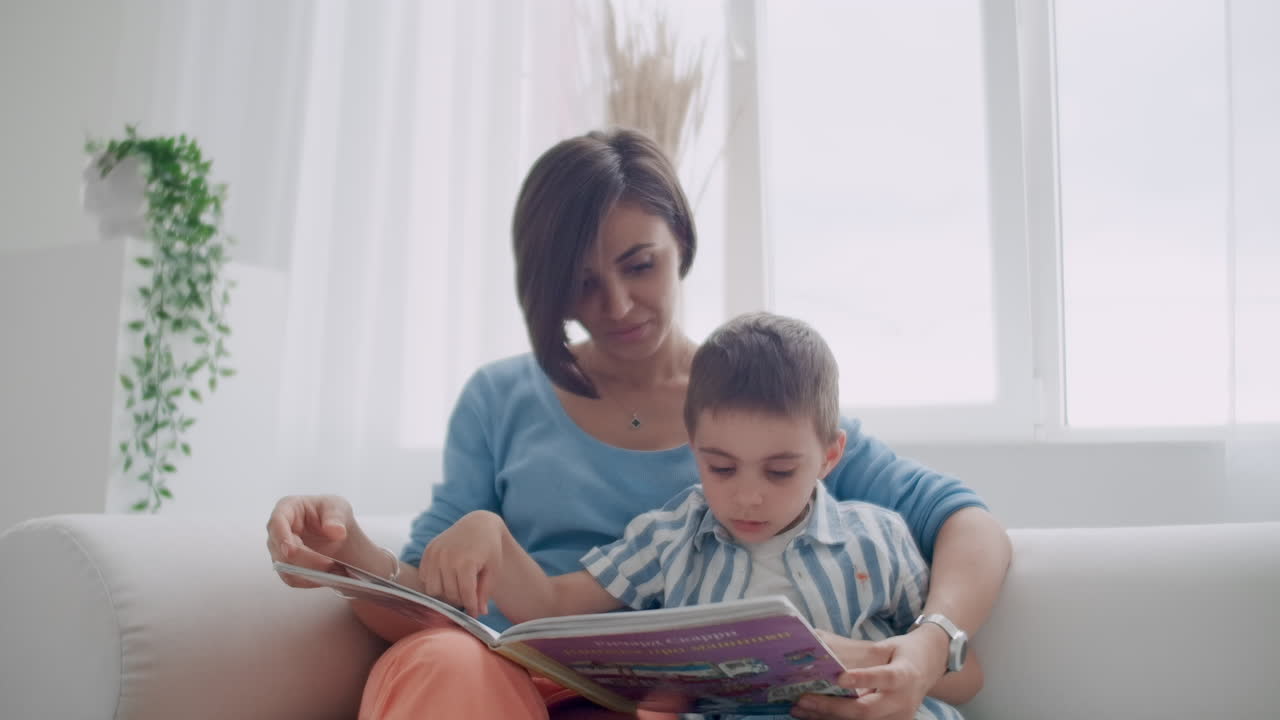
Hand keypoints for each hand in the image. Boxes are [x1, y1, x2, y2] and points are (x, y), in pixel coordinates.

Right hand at [266, 494, 365, 587]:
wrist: (336, 534)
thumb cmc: (332, 514)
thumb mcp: (339, 508)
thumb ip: (336, 517)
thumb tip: (336, 530)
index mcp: (286, 508)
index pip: (276, 522)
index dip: (281, 537)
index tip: (292, 550)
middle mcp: (277, 531)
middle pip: (281, 550)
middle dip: (306, 560)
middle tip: (329, 564)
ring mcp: (278, 550)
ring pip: (286, 568)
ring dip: (310, 573)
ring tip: (335, 571)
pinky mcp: (286, 567)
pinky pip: (293, 579)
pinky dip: (311, 581)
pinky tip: (328, 577)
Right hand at [419, 510, 507, 617]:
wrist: (478, 524)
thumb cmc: (489, 548)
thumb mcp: (493, 569)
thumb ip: (485, 592)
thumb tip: (479, 613)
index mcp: (466, 562)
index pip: (465, 595)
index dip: (471, 607)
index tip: (475, 613)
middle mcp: (447, 557)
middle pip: (449, 595)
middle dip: (460, 600)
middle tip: (469, 596)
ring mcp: (435, 554)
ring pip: (433, 590)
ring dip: (445, 593)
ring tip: (457, 586)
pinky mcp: (428, 551)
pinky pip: (424, 578)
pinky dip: (434, 582)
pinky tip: (446, 576)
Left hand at [791, 631, 945, 719]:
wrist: (930, 669)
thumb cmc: (904, 653)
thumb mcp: (887, 645)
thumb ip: (859, 650)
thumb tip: (819, 641)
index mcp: (905, 675)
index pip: (885, 678)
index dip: (863, 678)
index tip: (839, 677)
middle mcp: (903, 702)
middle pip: (866, 711)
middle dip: (831, 707)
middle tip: (803, 699)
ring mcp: (898, 719)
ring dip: (827, 717)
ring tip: (799, 709)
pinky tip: (814, 715)